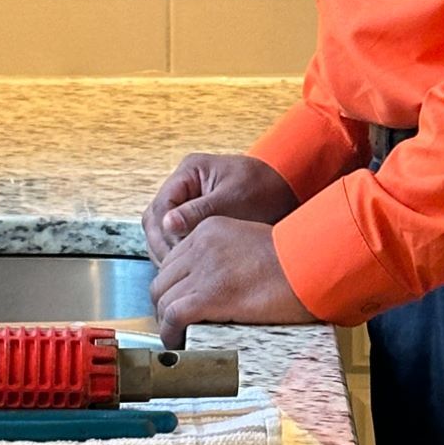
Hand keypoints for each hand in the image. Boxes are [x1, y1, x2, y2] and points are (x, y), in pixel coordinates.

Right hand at [141, 153, 297, 263]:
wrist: (287, 187)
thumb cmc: (264, 188)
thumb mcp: (232, 200)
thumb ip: (199, 212)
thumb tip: (167, 225)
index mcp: (190, 171)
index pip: (162, 205)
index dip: (165, 232)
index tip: (177, 254)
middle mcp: (184, 183)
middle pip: (156, 217)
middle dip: (162, 244)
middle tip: (173, 269)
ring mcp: (188, 199)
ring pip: (162, 229)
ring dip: (167, 250)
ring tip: (180, 273)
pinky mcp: (196, 215)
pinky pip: (177, 235)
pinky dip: (179, 250)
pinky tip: (189, 268)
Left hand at [149, 215, 316, 348]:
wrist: (308, 264)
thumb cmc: (293, 258)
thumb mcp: (251, 242)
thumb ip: (227, 255)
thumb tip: (218, 282)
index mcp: (210, 229)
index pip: (174, 259)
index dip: (174, 284)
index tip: (180, 299)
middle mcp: (200, 245)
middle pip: (163, 277)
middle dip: (166, 301)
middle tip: (176, 320)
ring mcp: (202, 269)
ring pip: (163, 297)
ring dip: (166, 320)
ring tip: (178, 335)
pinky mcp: (208, 296)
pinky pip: (173, 316)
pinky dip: (170, 333)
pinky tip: (177, 343)